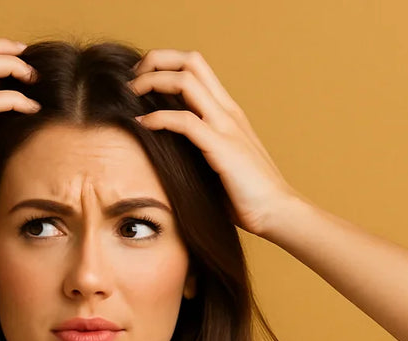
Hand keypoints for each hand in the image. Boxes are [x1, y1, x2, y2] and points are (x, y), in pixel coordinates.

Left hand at [128, 49, 301, 239]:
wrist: (277, 212)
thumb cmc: (247, 194)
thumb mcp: (219, 160)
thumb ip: (198, 146)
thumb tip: (166, 148)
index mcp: (228, 111)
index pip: (196, 67)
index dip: (166, 64)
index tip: (141, 81)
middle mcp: (227, 111)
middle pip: (191, 61)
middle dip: (156, 61)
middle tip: (133, 80)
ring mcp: (226, 127)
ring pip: (186, 81)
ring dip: (152, 82)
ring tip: (130, 94)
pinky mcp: (222, 148)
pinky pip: (184, 121)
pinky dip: (158, 118)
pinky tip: (142, 124)